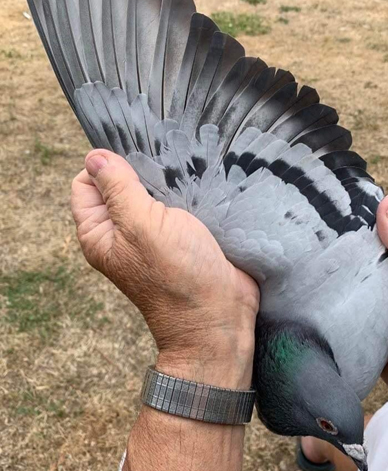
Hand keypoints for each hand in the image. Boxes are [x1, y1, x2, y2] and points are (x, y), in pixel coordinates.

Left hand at [71, 149, 258, 388]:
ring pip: (150, 190)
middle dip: (138, 170)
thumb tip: (93, 156)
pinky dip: (184, 190)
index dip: (104, 168)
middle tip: (164, 173)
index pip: (84, 184)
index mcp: (99, 232)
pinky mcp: (180, 233)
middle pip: (118, 183)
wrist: (220, 314)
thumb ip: (116, 188)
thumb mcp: (140, 224)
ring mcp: (152, 233)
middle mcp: (121, 232)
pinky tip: (198, 187)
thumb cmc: (176, 272)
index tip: (134, 168)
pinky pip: (175, 201)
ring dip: (165, 180)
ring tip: (184, 179)